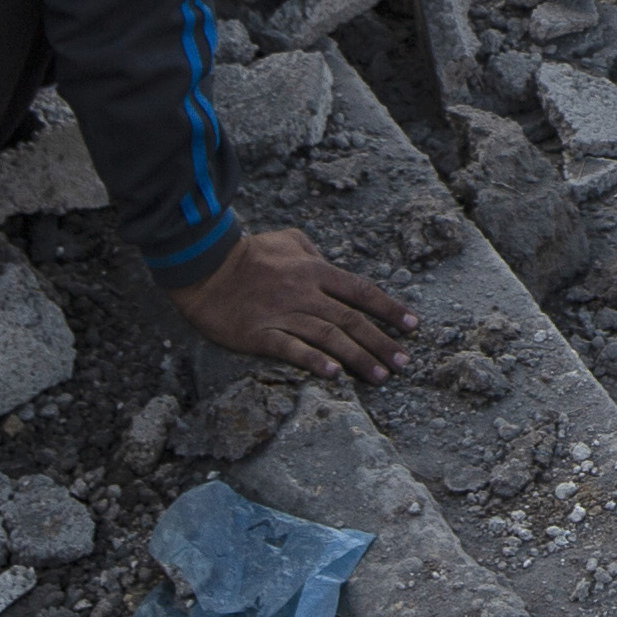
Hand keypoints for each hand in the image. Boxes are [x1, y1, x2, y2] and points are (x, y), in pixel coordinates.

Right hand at [164, 226, 413, 382]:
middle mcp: (305, 293)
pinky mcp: (260, 334)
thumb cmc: (248, 252)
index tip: (412, 327)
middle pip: (351, 320)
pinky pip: (291, 349)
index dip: (389, 310)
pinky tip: (333, 374)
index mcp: (315, 270)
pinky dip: (314, 361)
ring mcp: (283, 314)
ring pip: (329, 337)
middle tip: (404, 363)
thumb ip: (314, 252)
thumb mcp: (288, 239)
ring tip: (380, 377)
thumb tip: (331, 264)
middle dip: (381, 343)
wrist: (204, 265)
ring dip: (358, 358)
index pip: (361, 292)